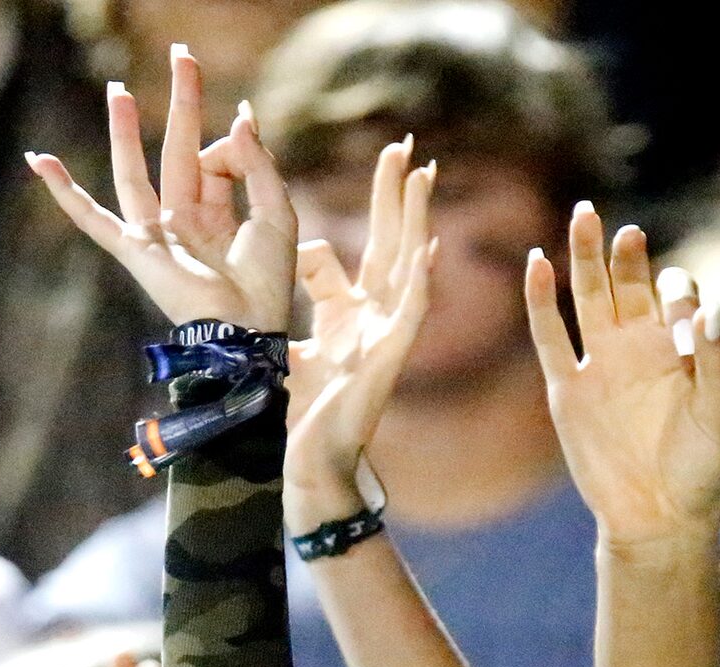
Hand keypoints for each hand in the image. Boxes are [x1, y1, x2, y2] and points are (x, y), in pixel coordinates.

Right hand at [25, 47, 296, 331]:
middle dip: (181, 101)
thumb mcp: (275, 211)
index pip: (219, 158)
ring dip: (124, 131)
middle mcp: (183, 221)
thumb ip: (257, 163)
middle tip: (181, 53)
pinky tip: (39, 163)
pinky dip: (65, 194)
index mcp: (218, 214)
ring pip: (133, 173)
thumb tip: (240, 114)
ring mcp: (156, 235)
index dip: (233, 144)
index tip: (243, 136)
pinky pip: (92, 219)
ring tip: (118, 88)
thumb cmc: (267, 283)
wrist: (247, 328)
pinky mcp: (134, 251)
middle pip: (176, 149)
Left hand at [285, 140, 433, 529]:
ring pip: (406, 267)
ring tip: (423, 176)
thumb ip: (301, 300)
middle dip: (396, 197)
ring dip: (415, 221)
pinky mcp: (389, 359)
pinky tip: (428, 249)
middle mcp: (371, 320)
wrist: (303, 464)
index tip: (366, 175)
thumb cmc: (296, 414)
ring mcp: (384, 337)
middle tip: (406, 150)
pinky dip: (420, 282)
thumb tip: (304, 250)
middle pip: (387, 245)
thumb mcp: (290, 342)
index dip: (353, 220)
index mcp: (346, 317)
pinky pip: (410, 312)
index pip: (348, 256)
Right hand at [525, 205, 719, 545]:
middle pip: (627, 283)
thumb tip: (707, 310)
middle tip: (624, 229)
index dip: (676, 291)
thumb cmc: (701, 471)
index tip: (681, 312)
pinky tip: (538, 264)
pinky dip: (540, 301)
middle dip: (625, 254)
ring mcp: (600, 365)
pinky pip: (549, 337)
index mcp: (678, 348)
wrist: (659, 521)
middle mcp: (637, 348)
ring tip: (585, 215)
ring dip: (584, 258)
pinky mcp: (568, 390)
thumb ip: (717, 362)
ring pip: (586, 297)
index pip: (674, 295)